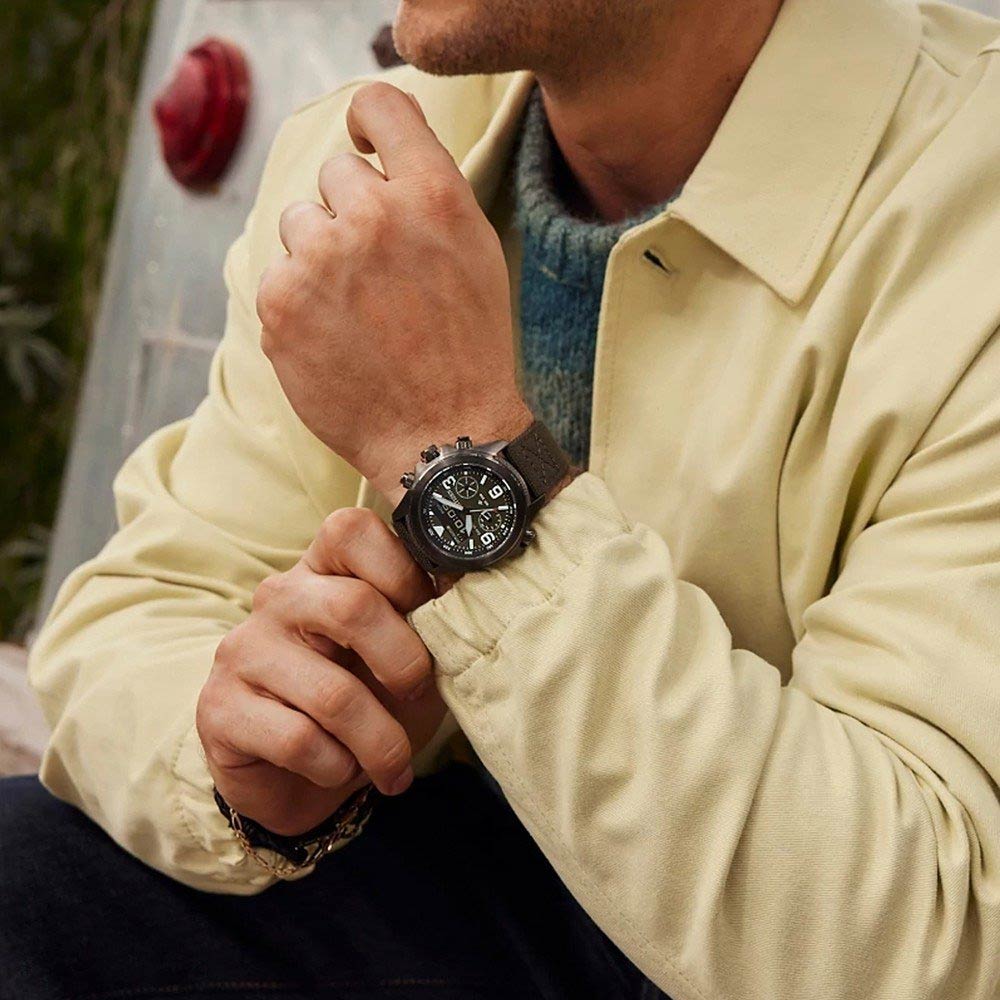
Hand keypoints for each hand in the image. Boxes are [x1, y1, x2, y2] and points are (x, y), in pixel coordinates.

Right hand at [196, 508, 445, 836]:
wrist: (301, 779)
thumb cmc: (369, 704)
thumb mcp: (410, 659)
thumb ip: (431, 624)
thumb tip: (477, 601)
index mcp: (325, 569)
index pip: (352, 529)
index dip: (404, 570)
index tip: (432, 616)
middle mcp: (279, 597)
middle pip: (352, 607)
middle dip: (405, 664)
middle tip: (418, 695)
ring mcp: (243, 650)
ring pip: (332, 694)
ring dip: (380, 743)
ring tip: (394, 765)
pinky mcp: (218, 708)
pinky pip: (298, 741)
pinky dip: (337, 768)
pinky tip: (340, 771)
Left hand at [256, 81, 531, 503]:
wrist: (443, 436)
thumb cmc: (468, 348)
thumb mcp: (476, 253)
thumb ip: (429, 190)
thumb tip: (377, 142)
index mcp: (433, 195)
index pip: (378, 105)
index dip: (369, 122)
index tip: (369, 149)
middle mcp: (372, 215)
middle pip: (336, 172)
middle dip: (353, 212)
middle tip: (381, 272)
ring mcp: (320, 260)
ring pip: (300, 222)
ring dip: (321, 255)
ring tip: (357, 311)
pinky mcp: (280, 304)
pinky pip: (278, 273)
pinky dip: (299, 301)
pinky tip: (335, 337)